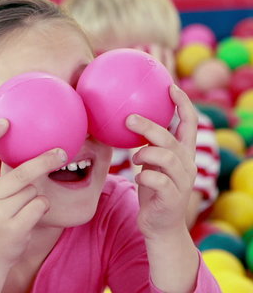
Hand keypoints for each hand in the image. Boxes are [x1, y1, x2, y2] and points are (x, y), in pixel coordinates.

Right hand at [0, 119, 66, 266]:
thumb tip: (8, 141)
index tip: (7, 121)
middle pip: (21, 172)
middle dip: (45, 161)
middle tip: (62, 152)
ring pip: (33, 191)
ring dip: (35, 196)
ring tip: (21, 208)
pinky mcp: (13, 228)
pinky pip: (40, 205)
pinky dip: (40, 207)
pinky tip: (28, 217)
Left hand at [126, 85, 197, 237]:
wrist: (160, 227)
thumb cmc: (153, 191)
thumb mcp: (150, 164)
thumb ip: (146, 145)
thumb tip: (125, 121)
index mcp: (183, 154)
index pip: (188, 124)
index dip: (182, 104)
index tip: (170, 86)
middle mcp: (187, 165)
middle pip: (172, 139)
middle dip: (151, 126)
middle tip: (129, 118)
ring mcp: (182, 182)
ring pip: (166, 158)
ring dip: (145, 154)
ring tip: (135, 158)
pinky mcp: (173, 198)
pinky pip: (158, 181)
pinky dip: (144, 177)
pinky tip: (139, 178)